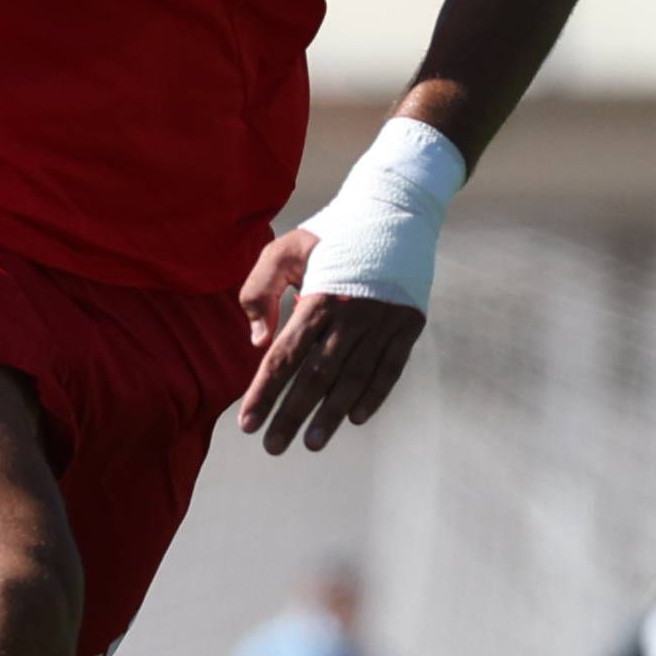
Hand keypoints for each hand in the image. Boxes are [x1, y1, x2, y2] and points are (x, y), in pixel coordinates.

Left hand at [236, 226, 428, 451]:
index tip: (247, 424)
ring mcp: (383, 321)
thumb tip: (257, 343)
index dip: (264, 393)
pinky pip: (390, 368)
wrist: (395, 208)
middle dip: (291, 414)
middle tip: (272, 447)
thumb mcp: (285, 249)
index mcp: (317, 298)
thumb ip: (259, 292)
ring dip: (331, 415)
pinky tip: (355, 419)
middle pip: (316, 376)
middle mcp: (350, 314)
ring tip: (311, 444)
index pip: (284, 357)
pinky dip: (374, 395)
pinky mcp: (408, 324)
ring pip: (353, 379)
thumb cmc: (331, 232)